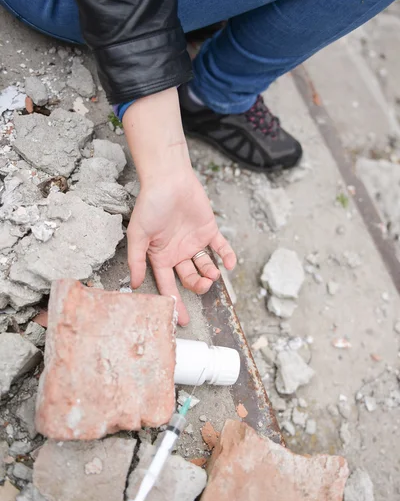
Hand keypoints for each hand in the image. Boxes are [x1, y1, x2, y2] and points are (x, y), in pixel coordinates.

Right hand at [127, 148, 235, 324]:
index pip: (168, 285)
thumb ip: (136, 260)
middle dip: (198, 286)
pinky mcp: (209, 231)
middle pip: (190, 279)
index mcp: (160, 257)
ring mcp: (194, 242)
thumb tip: (133, 284)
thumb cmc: (150, 205)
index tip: (181, 320)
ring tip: (212, 274)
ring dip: (211, 274)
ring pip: (206, 266)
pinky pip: (221, 248)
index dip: (174, 303)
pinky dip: (228, 256)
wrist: (169, 179)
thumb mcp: (138, 235)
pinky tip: (229, 264)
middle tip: (204, 286)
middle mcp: (178, 253)